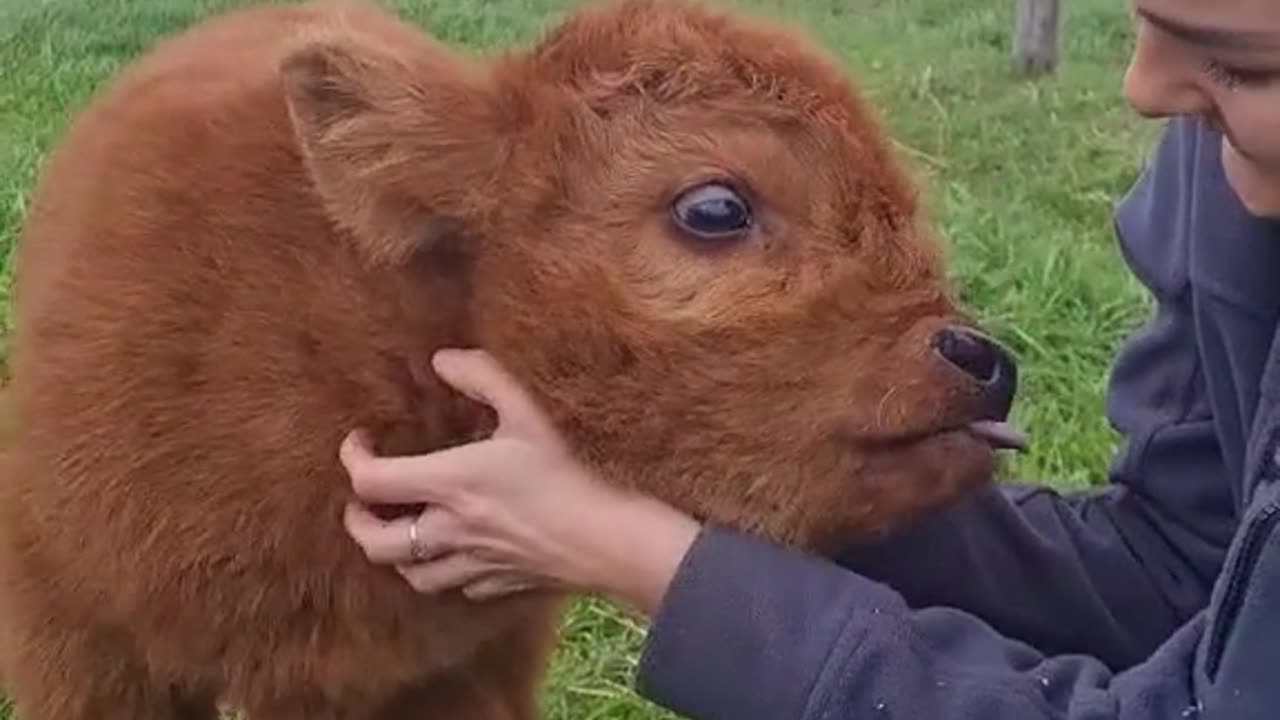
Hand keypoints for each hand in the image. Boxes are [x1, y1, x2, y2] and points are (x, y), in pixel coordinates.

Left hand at [339, 348, 700, 615]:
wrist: (601, 537)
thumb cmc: (562, 472)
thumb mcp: (526, 413)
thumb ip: (483, 378)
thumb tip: (443, 358)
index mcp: (449, 483)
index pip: (371, 481)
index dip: (353, 460)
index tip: (360, 443)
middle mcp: (449, 529)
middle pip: (376, 543)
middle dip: (357, 523)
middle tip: (363, 503)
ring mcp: (470, 562)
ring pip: (411, 574)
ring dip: (397, 554)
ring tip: (403, 531)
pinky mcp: (496, 582)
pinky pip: (456, 586)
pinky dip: (445, 571)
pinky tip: (456, 554)